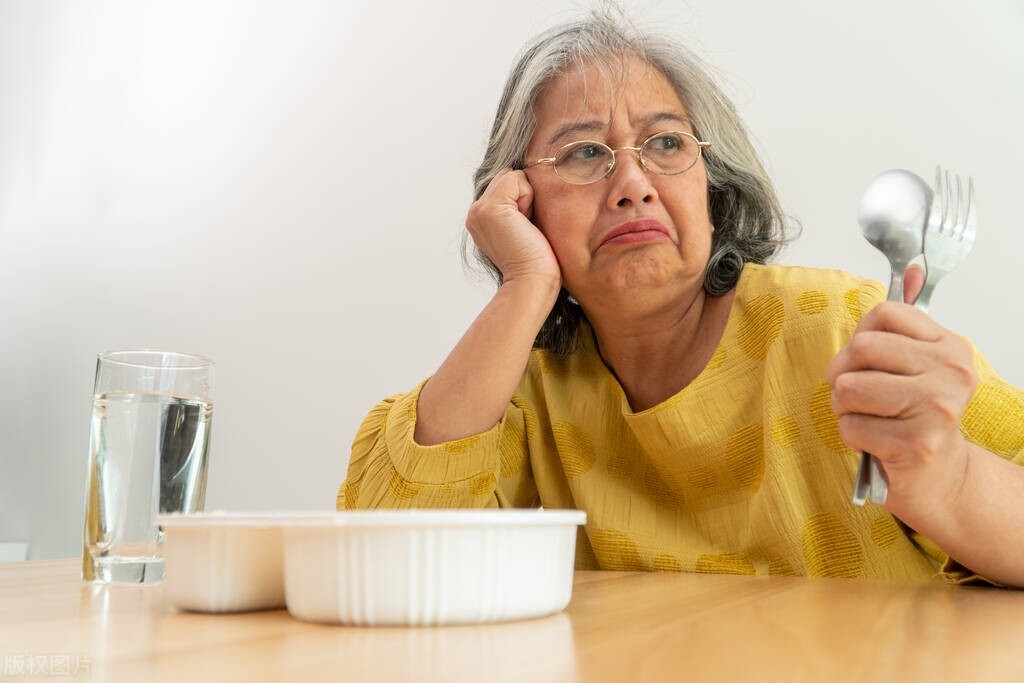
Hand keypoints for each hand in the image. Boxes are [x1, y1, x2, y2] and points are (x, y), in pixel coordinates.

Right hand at [466, 170, 560, 289]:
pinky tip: (525, 223)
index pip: (504, 186)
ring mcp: (479, 210)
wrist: (532, 281)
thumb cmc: (537, 262)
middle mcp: (475, 213)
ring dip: (527, 198)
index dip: (522, 201)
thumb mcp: (520, 229)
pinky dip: (528, 198)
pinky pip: (516, 179)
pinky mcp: (491, 208)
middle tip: (525, 228)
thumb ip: (515, 208)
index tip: (524, 230)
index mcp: (480, 219)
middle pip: (507, 178)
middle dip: (524, 197)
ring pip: (512, 177)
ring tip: (525, 227)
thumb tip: (527, 183)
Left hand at [826, 264, 978, 514]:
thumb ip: (904, 326)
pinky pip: (850, 426)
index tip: (866, 361)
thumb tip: (913, 267)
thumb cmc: (914, 417)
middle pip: (861, 348)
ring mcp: (936, 409)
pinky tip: (876, 444)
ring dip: (844, 409)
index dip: (859, 337)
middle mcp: (950, 373)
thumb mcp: (915, 366)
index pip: (884, 313)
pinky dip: (852, 436)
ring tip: (867, 419)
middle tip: (854, 395)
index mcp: (949, 347)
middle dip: (841, 374)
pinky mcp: (916, 444)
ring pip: (849, 388)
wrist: (939, 478)